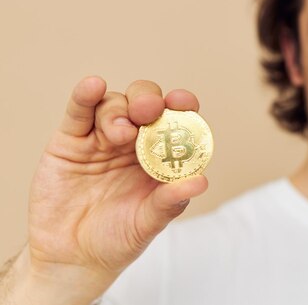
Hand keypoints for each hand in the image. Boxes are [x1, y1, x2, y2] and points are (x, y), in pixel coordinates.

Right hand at [27, 77, 207, 286]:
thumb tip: (201, 182)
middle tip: (149, 110)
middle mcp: (134, 142)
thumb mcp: (147, 224)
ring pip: (113, 105)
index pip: (175, 122)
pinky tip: (93, 86)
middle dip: (148, 100)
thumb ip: (170, 202)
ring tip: (119, 132)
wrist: (71, 258)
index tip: (185, 103)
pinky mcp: (70, 141)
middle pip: (145, 104)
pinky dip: (85, 96)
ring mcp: (101, 139)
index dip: (182, 107)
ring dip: (119, 110)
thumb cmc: (117, 239)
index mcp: (160, 156)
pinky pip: (78, 112)